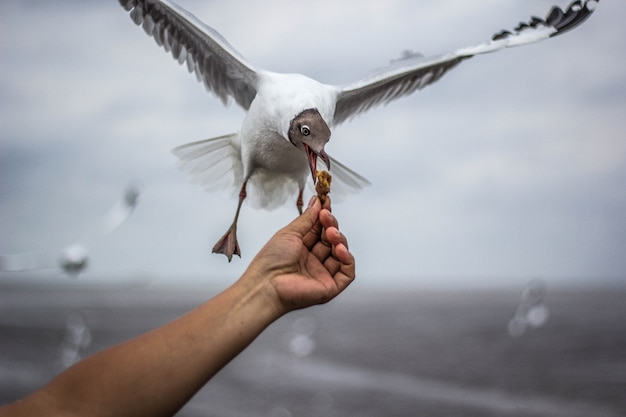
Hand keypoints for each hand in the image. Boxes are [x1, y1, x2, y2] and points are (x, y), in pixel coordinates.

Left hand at [241, 196, 354, 313]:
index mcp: (301, 248)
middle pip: (331, 239)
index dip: (325, 217)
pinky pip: (347, 272)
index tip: (326, 203)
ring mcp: (322, 273)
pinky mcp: (330, 286)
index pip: (319, 230)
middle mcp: (312, 260)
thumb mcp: (290, 232)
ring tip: (331, 233)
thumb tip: (316, 203)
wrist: (267, 284)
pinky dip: (347, 259)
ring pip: (341, 253)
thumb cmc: (271, 262)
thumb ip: (307, 218)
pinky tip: (340, 249)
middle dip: (331, 225)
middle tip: (327, 217)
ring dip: (339, 239)